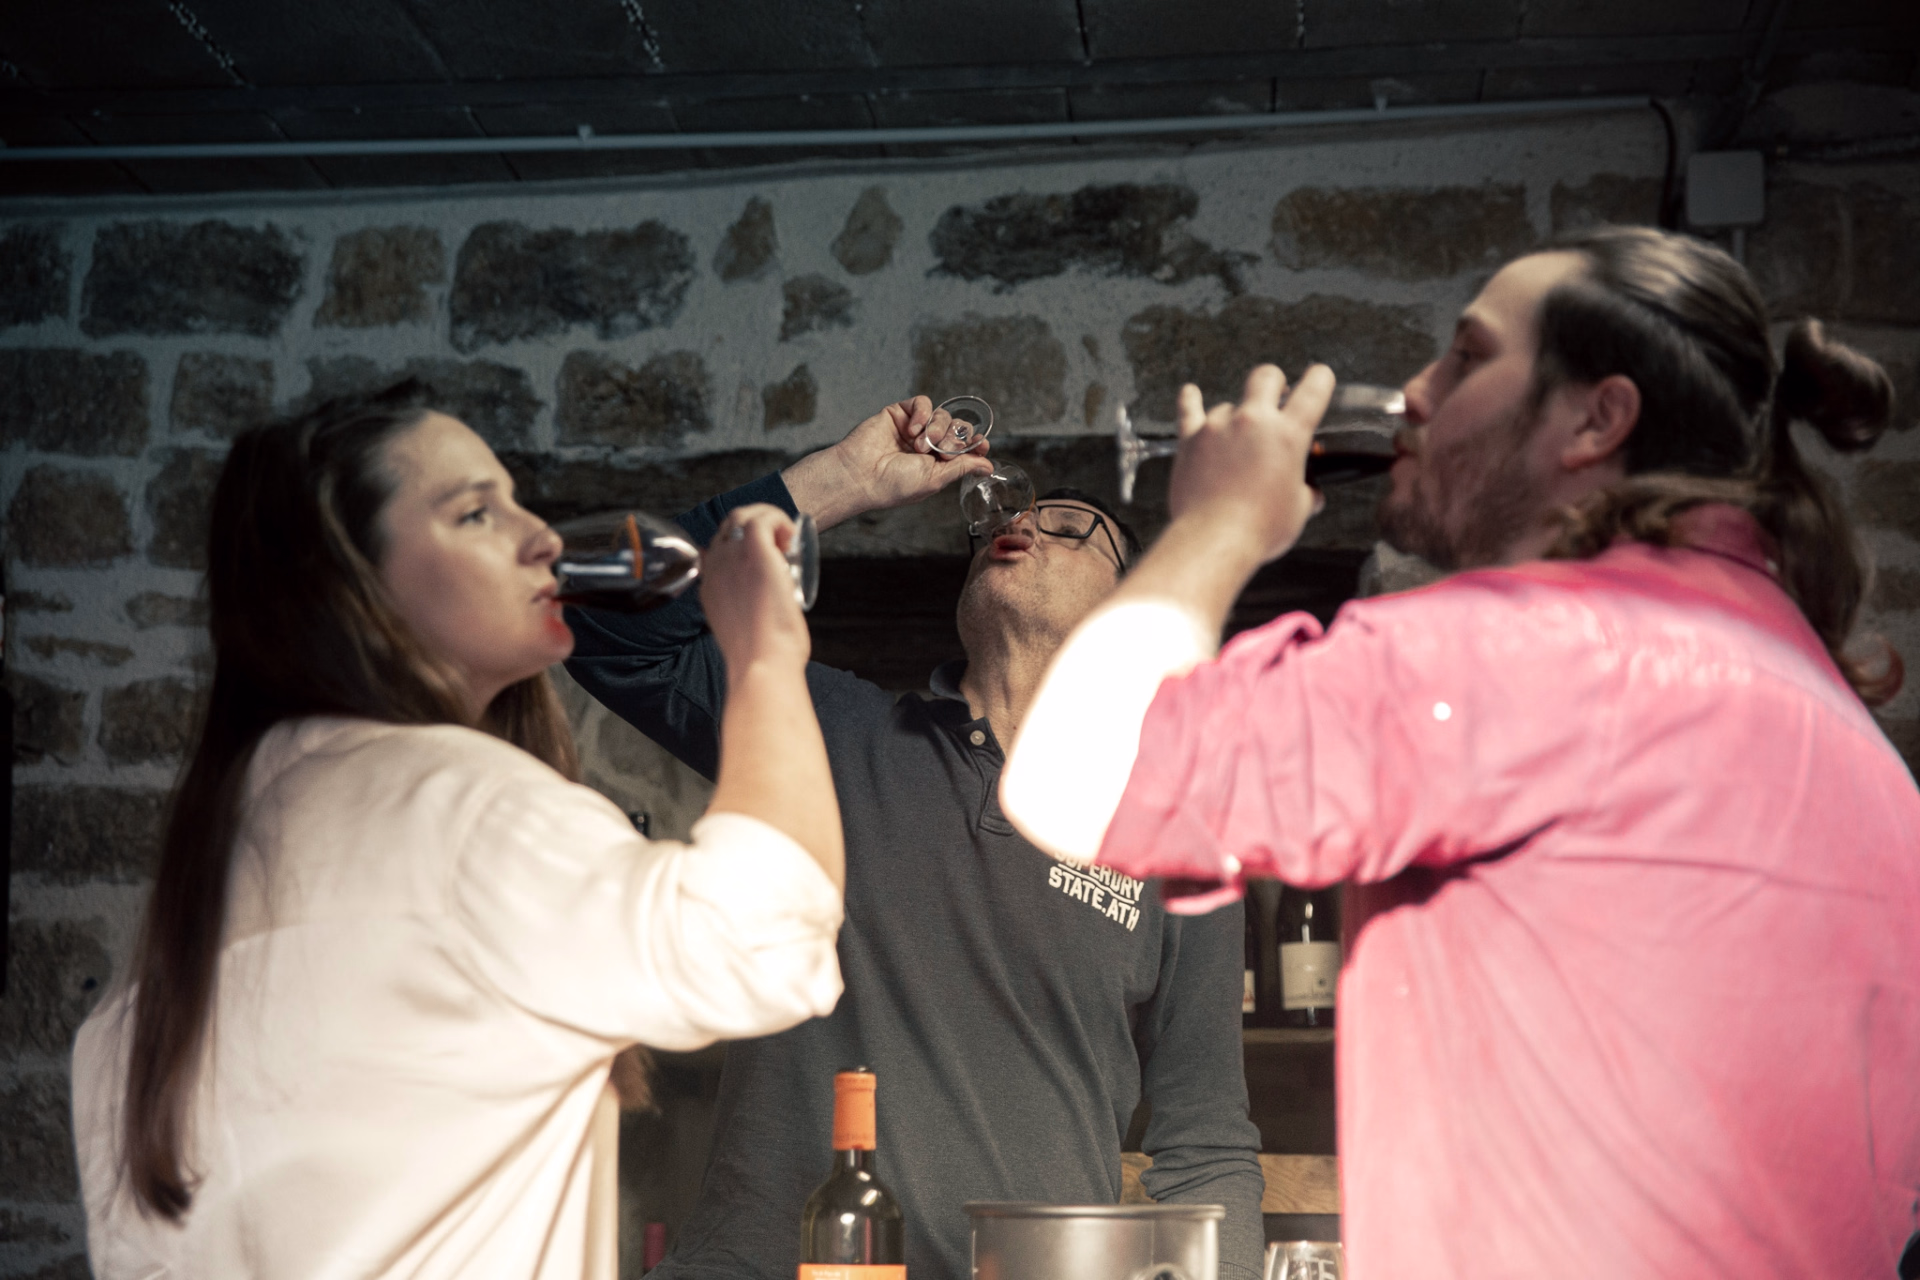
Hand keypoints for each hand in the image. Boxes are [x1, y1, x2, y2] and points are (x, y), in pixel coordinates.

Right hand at [701, 504, 810, 674]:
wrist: (762, 664)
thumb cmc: (762, 658)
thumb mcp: (743, 634)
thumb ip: (745, 618)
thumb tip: (762, 611)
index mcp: (710, 587)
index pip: (717, 550)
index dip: (743, 546)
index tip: (769, 558)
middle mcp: (715, 568)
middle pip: (729, 528)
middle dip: (756, 529)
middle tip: (783, 550)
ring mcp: (731, 559)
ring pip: (742, 516)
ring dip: (768, 521)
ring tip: (787, 543)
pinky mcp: (754, 553)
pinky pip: (762, 519)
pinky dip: (780, 520)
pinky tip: (791, 539)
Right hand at [781, 396, 994, 529]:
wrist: (860, 474)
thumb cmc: (893, 484)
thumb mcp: (935, 479)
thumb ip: (962, 467)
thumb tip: (988, 467)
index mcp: (936, 463)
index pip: (964, 447)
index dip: (975, 443)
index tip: (982, 444)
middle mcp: (927, 445)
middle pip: (956, 429)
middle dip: (954, 438)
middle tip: (942, 451)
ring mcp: (913, 428)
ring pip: (942, 415)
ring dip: (936, 429)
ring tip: (920, 446)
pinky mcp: (899, 413)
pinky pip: (922, 403)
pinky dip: (923, 414)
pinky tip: (912, 430)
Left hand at [1169, 364, 1331, 564]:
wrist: (1214, 539)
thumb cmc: (1258, 529)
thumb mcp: (1298, 511)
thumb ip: (1306, 493)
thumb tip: (1311, 494)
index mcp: (1288, 435)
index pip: (1313, 389)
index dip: (1320, 377)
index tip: (1320, 376)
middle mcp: (1253, 421)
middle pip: (1265, 376)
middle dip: (1274, 381)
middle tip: (1276, 394)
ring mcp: (1219, 426)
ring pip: (1229, 403)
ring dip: (1236, 415)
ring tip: (1236, 438)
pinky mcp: (1191, 438)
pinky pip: (1188, 409)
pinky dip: (1190, 399)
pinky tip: (1190, 392)